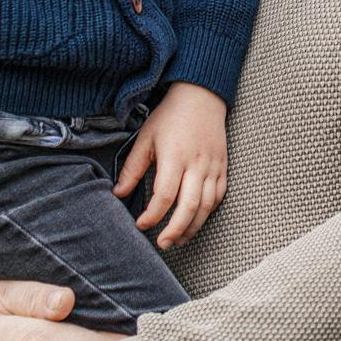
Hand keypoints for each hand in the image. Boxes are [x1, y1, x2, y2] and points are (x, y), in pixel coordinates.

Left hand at [115, 82, 227, 249]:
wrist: (201, 97)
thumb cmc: (170, 117)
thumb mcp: (145, 138)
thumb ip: (132, 168)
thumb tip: (118, 194)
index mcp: (175, 157)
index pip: (164, 196)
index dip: (152, 215)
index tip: (141, 224)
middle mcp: (197, 164)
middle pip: (189, 207)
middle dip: (175, 230)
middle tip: (162, 243)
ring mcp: (213, 167)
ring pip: (206, 207)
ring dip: (192, 227)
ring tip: (178, 240)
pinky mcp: (222, 168)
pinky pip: (218, 197)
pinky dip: (207, 213)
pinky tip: (194, 221)